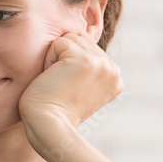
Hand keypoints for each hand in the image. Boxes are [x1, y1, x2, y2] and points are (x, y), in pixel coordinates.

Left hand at [18, 28, 122, 146]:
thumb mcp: (80, 87)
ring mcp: (101, 64)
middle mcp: (113, 69)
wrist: (47, 125)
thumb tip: (84, 36)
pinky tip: (53, 80)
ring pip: (70, 39)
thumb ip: (87, 66)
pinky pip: (58, 43)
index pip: (87, 49)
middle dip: (62, 60)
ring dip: (55, 59)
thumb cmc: (53, 110)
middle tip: (60, 86)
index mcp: (114, 77)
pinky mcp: (85, 60)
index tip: (68, 89)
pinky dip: (48, 60)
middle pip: (79, 41)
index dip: (69, 65)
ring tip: (57, 83)